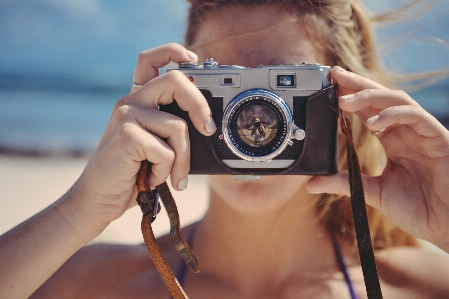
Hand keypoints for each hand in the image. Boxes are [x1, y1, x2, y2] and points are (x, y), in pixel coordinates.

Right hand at [71, 43, 215, 225]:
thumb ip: (171, 130)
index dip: (173, 52)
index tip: (193, 60)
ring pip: (178, 127)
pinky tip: (150, 179)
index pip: (150, 60)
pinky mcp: (127, 135)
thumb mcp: (155, 146)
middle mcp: (130, 102)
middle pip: (175, 80)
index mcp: (137, 101)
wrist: (99, 200)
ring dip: (183, 159)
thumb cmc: (132, 174)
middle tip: (209, 129)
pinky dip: (165, 172)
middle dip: (200, 105)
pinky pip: (166, 151)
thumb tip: (208, 125)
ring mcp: (126, 116)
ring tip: (172, 175)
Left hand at [307, 66, 448, 250]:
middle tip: (334, 75)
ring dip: (369, 96)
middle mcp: (405, 132)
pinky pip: (415, 116)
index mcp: (392, 140)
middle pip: (380, 98)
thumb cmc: (418, 208)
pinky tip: (372, 123)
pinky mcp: (436, 137)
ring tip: (344, 100)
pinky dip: (393, 115)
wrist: (446, 224)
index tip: (328, 87)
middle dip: (357, 85)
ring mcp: (421, 132)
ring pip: (396, 100)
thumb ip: (345, 184)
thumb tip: (312, 184)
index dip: (350, 97)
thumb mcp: (372, 193)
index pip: (368, 110)